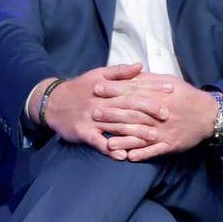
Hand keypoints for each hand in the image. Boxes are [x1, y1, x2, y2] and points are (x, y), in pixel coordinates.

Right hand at [34, 63, 158, 158]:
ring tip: (153, 137)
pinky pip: (97, 142)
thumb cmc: (78, 89)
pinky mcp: (82, 132)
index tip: (171, 89)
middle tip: (168, 115)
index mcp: (107, 89)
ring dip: (135, 132)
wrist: (51, 102)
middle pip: (128, 106)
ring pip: (116, 125)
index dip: (153, 87)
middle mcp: (101, 103)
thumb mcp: (97, 75)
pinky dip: (109, 149)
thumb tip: (140, 66)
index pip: (133, 87)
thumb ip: (119, 71)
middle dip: (149, 110)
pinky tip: (122, 156)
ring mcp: (91, 119)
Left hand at [92, 74, 217, 160]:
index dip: (114, 90)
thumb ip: (147, 80)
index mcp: (159, 95)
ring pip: (142, 135)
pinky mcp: (170, 144)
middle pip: (134, 113)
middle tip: (94, 114)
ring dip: (124, 139)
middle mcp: (161, 113)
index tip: (96, 88)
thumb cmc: (185, 96)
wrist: (209, 115)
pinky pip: (155, 151)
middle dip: (113, 114)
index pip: (133, 91)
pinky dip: (142, 154)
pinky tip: (129, 157)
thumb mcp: (168, 82)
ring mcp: (165, 130)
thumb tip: (129, 72)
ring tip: (107, 142)